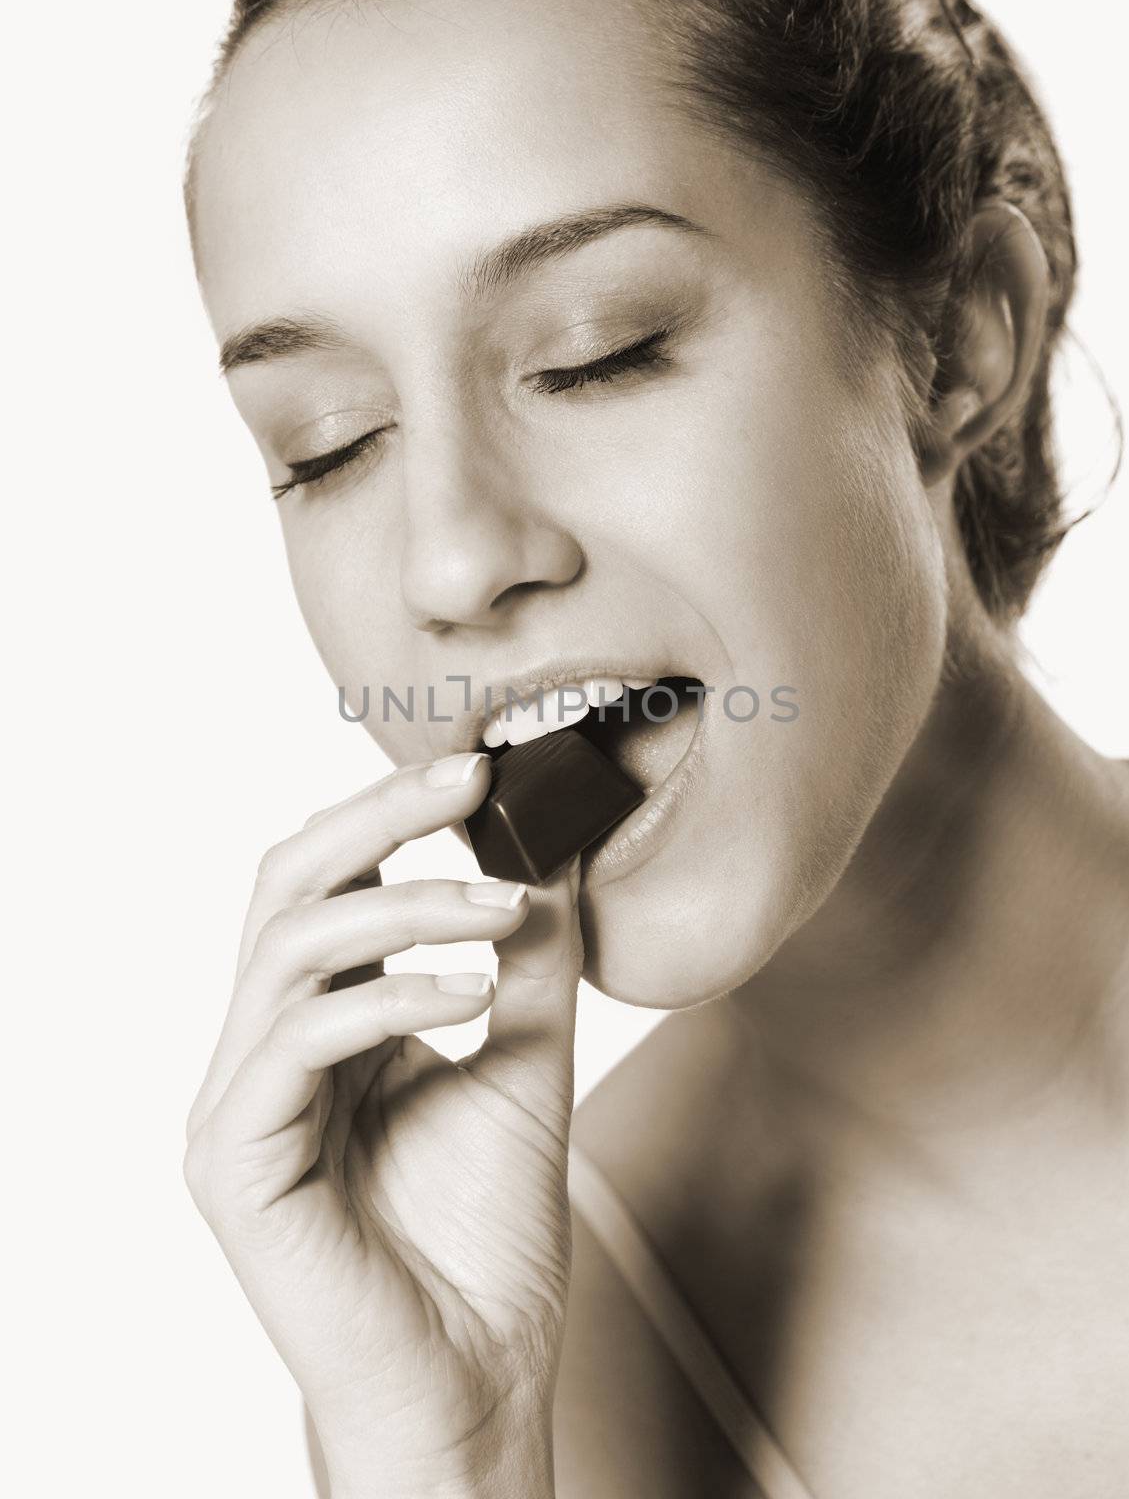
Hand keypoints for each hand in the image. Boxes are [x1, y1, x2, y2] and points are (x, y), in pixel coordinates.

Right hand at [184, 752, 582, 1497]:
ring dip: (405, 906)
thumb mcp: (525, 1055)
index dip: (389, 813)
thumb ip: (529, 954)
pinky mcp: (235, 1162)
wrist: (479, 1381)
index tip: (479, 767)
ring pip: (289, 947)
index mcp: (319, 1025)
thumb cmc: (487, 1236)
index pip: (325, 882)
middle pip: (285, 886)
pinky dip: (390, 997)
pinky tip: (473, 994)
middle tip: (470, 778)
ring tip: (501, 908)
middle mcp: (263, 1053)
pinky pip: (297, 1039)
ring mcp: (238, 1106)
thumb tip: (556, 842)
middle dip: (379, 817)